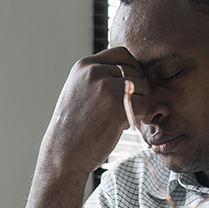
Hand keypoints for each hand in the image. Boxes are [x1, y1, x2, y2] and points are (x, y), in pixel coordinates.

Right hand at [40, 47, 148, 177]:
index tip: (130, 88)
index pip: (122, 54)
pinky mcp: (117, 105)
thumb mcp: (78, 92)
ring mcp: (106, 87)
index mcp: (84, 66)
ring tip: (124, 117)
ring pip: (143, 86)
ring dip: (140, 102)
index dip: (132, 69)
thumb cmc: (73, 128)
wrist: (63, 153)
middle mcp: (95, 71)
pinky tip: (125, 125)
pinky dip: (141, 115)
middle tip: (127, 108)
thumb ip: (97, 78)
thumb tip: (125, 69)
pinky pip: (145, 104)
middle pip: (135, 69)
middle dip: (137, 89)